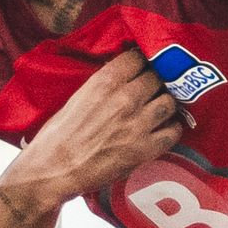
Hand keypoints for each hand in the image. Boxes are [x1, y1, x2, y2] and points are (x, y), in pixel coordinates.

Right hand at [10, 48, 186, 206]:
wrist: (53, 170)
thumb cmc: (58, 136)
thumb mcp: (78, 98)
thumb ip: (104, 85)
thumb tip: (122, 77)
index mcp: (105, 82)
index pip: (139, 57)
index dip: (142, 61)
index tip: (143, 66)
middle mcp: (126, 98)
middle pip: (158, 78)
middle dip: (156, 82)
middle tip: (152, 90)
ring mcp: (138, 124)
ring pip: (170, 102)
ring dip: (166, 104)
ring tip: (160, 109)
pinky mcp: (145, 149)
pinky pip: (173, 131)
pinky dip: (171, 129)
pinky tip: (163, 130)